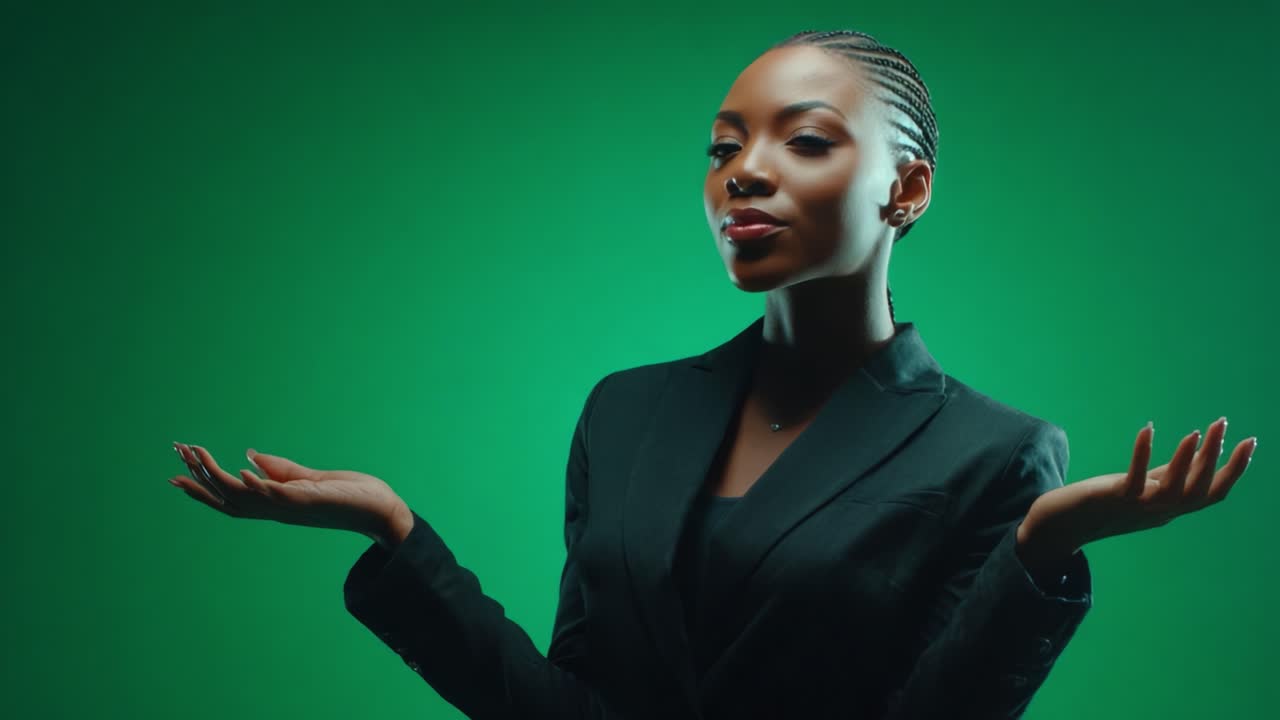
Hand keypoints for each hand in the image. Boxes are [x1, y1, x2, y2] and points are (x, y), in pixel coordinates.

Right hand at [168, 442, 411, 544]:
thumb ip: (279, 470)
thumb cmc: (347, 496)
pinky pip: (276, 495)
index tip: (174, 474)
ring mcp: (289, 507)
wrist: (380, 510)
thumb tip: (250, 456)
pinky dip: (257, 485)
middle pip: (226, 497)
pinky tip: (241, 471)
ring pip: (243, 496)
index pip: (229, 498)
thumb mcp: (308, 480)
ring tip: (196, 453)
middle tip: (176, 452)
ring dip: (217, 476)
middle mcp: (276, 509)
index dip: (201, 489)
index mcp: (274, 504)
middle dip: (198, 477)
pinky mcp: (307, 502)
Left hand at [1018, 417, 1257, 558]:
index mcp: (1171, 508)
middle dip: (1216, 456)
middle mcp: (1160, 512)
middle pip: (1199, 489)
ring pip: (1173, 490)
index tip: (1251, 441)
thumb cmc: (1104, 504)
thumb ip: (1169, 474)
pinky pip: (1134, 480)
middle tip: (1222, 423)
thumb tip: (1198, 450)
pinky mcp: (1113, 501)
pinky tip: (1147, 430)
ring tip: (1196, 432)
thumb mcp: (1144, 488)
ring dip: (1186, 460)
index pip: (1213, 493)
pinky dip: (1142, 455)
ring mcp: (1137, 509)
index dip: (1235, 469)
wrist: (1062, 527)